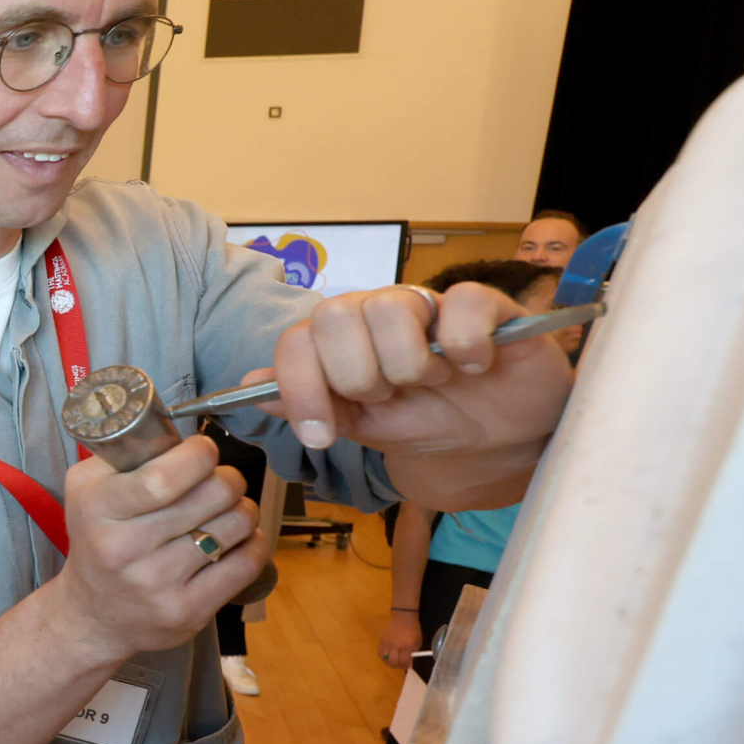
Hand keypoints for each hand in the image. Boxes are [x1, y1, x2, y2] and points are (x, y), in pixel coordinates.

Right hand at [47, 436, 268, 659]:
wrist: (95, 616)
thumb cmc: (98, 539)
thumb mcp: (87, 488)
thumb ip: (125, 454)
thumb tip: (180, 432)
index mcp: (97, 510)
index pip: (163, 478)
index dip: (198, 456)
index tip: (203, 451)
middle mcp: (124, 550)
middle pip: (211, 496)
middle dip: (229, 479)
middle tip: (222, 481)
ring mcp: (157, 585)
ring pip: (234, 526)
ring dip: (242, 510)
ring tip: (228, 511)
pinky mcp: (188, 612)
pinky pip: (246, 563)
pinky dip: (252, 543)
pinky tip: (237, 539)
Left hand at [255, 282, 571, 456]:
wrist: (496, 440)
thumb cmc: (425, 422)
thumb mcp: (360, 426)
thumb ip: (309, 404)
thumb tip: (247, 386)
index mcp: (341, 339)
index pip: (296, 342)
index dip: (300, 388)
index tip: (321, 435)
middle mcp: (378, 312)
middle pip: (333, 316)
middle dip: (357, 376)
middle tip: (391, 396)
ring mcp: (429, 305)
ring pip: (387, 310)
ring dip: (410, 366)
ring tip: (435, 381)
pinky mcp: (485, 304)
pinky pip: (461, 306)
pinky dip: (466, 349)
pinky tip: (477, 367)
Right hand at [378, 610, 421, 670]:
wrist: (403, 617)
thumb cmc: (413, 629)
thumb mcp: (418, 641)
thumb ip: (413, 652)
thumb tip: (409, 661)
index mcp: (407, 646)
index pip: (404, 661)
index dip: (406, 666)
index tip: (409, 665)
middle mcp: (396, 646)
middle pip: (393, 662)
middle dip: (398, 666)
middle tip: (401, 665)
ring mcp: (387, 643)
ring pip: (385, 658)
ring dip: (389, 662)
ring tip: (394, 661)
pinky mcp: (382, 640)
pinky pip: (380, 652)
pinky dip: (383, 656)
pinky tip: (388, 655)